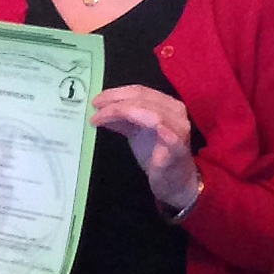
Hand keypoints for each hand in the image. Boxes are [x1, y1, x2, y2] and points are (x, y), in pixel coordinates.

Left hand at [91, 85, 198, 211]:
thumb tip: (100, 110)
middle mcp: (175, 112)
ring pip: (149, 110)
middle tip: (95, 107)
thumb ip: (122, 121)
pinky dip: (144, 123)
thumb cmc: (157, 156)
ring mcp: (178, 128)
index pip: (140, 91)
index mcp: (166, 105)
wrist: (175, 182)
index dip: (116, 93)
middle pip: (143, 98)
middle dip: (115, 101)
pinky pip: (163, 131)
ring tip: (100, 118)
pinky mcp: (177, 146)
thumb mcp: (136, 133)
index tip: (97, 99)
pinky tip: (120, 123)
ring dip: (120, 111)